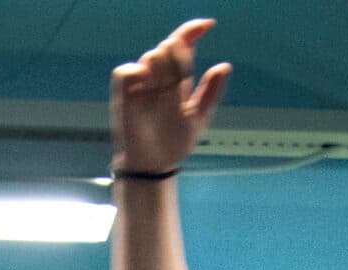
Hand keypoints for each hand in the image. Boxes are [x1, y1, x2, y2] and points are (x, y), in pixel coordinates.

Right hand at [111, 19, 230, 175]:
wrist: (153, 166)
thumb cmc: (173, 144)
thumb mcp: (199, 118)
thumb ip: (211, 92)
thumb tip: (224, 66)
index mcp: (177, 80)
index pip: (183, 46)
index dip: (193, 31)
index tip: (208, 25)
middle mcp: (159, 78)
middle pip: (169, 47)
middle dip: (178, 58)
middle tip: (181, 79)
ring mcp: (141, 84)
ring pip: (151, 55)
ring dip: (161, 67)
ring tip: (164, 89)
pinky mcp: (123, 93)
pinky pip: (127, 71)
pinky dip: (137, 73)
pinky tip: (146, 85)